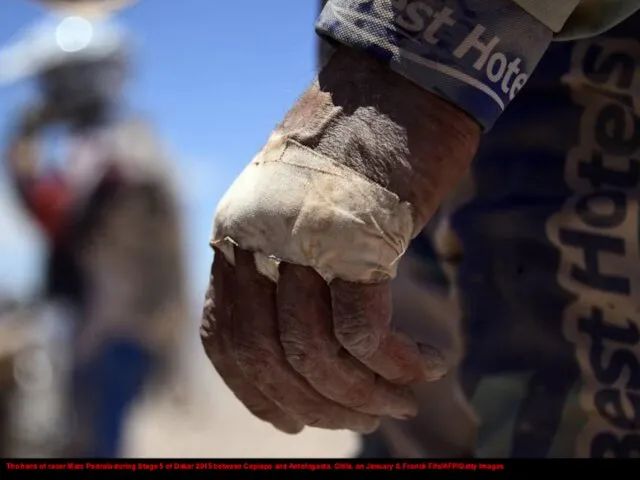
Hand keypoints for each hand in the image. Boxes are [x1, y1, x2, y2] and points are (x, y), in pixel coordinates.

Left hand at [200, 47, 479, 433]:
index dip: (257, 394)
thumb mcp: (300, 206)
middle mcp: (257, 240)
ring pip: (316, 354)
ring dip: (364, 393)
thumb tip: (305, 336)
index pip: (224, 339)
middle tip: (369, 418)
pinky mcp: (356, 236)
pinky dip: (396, 364)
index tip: (296, 421)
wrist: (397, 83)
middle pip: (271, 356)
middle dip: (321, 405)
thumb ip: (287, 262)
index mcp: (236, 234)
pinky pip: (364, 332)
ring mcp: (302, 238)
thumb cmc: (355, 147)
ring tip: (400, 401)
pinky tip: (427, 365)